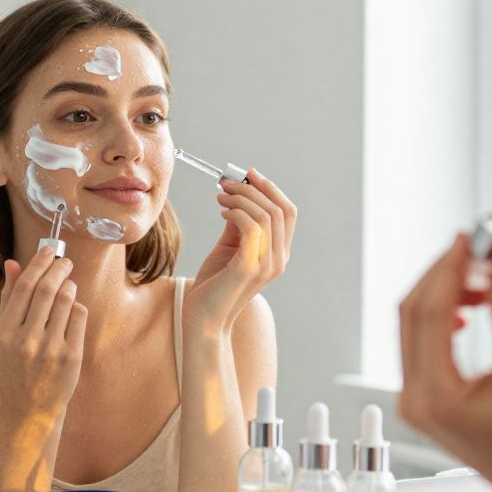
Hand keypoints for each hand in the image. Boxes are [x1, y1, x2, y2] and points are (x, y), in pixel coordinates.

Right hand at [0, 246, 88, 420]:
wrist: (29, 409)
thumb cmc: (15, 367)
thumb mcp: (4, 335)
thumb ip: (8, 298)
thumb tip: (12, 262)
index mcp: (5, 332)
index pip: (23, 287)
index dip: (38, 264)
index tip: (48, 250)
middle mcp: (26, 339)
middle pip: (47, 290)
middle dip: (59, 269)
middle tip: (65, 262)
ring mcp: (50, 349)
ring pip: (67, 301)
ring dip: (70, 286)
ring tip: (69, 284)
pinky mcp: (71, 356)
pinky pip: (80, 317)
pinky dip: (78, 307)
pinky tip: (73, 309)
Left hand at [185, 168, 296, 331]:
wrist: (203, 318)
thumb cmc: (214, 284)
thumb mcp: (230, 247)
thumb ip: (239, 224)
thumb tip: (239, 196)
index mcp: (279, 254)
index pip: (288, 212)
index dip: (271, 189)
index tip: (248, 174)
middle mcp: (279, 259)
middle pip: (279, 209)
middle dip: (253, 188)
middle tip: (226, 181)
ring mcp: (267, 265)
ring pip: (266, 215)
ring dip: (241, 198)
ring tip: (220, 196)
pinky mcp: (249, 268)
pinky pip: (252, 228)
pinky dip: (236, 212)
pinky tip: (222, 211)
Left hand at [399, 235, 491, 491]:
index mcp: (434, 396)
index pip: (429, 313)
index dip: (448, 269)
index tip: (468, 237)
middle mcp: (413, 400)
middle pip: (411, 315)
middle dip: (441, 276)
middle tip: (476, 248)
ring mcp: (413, 402)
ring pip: (414, 327)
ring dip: (443, 296)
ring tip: (483, 278)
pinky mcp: (423, 401)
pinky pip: (421, 346)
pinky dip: (443, 320)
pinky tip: (472, 309)